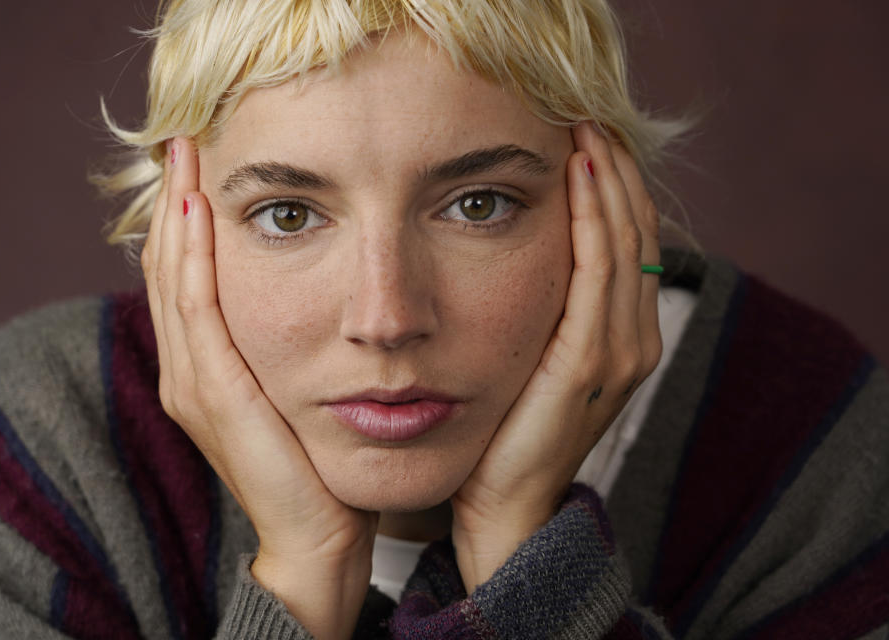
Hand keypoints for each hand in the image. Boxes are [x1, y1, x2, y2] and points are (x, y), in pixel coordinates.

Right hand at [141, 138, 377, 638]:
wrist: (322, 534)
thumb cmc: (318, 461)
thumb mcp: (298, 387)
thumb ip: (288, 342)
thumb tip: (316, 289)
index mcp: (206, 368)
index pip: (185, 275)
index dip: (186, 216)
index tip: (203, 158)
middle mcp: (188, 372)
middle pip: (170, 267)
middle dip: (176, 201)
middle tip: (184, 136)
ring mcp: (194, 384)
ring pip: (175, 279)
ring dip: (179, 215)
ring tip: (186, 155)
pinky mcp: (216, 396)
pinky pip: (198, 312)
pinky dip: (195, 259)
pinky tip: (200, 213)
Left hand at [450, 122, 662, 591]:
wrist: (501, 506)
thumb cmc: (505, 433)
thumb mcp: (530, 360)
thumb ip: (543, 312)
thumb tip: (521, 250)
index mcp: (622, 339)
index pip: (630, 244)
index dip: (615, 188)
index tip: (588, 138)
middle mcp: (633, 341)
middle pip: (636, 234)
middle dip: (615, 173)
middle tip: (589, 117)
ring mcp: (619, 354)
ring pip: (624, 245)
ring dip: (607, 184)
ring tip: (586, 132)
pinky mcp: (589, 365)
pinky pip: (599, 276)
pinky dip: (593, 222)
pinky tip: (577, 181)